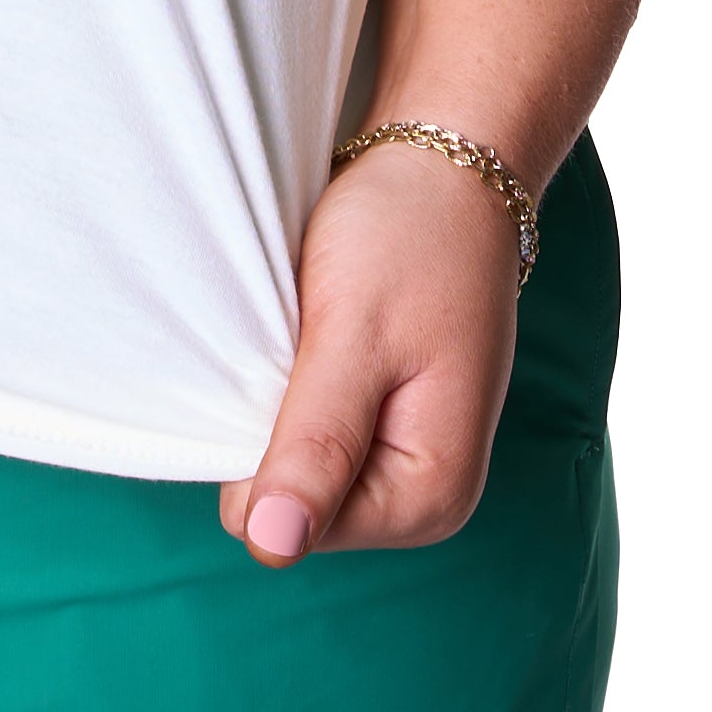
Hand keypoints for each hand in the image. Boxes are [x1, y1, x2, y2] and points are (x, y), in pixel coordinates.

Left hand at [219, 137, 522, 562]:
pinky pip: (306, 432)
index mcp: (429, 495)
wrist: (448, 163)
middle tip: (306, 338)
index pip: (289, 526)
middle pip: (289, 504)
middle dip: (273, 426)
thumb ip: (316, 445)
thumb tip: (272, 548)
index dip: (263, 450)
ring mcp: (402, 461)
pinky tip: (314, 335)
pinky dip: (291, 385)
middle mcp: (423, 497)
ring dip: (279, 400)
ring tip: (314, 331)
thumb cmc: (409, 235)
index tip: (292, 362)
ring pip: (290, 465)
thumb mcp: (354, 336)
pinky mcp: (382, 423)